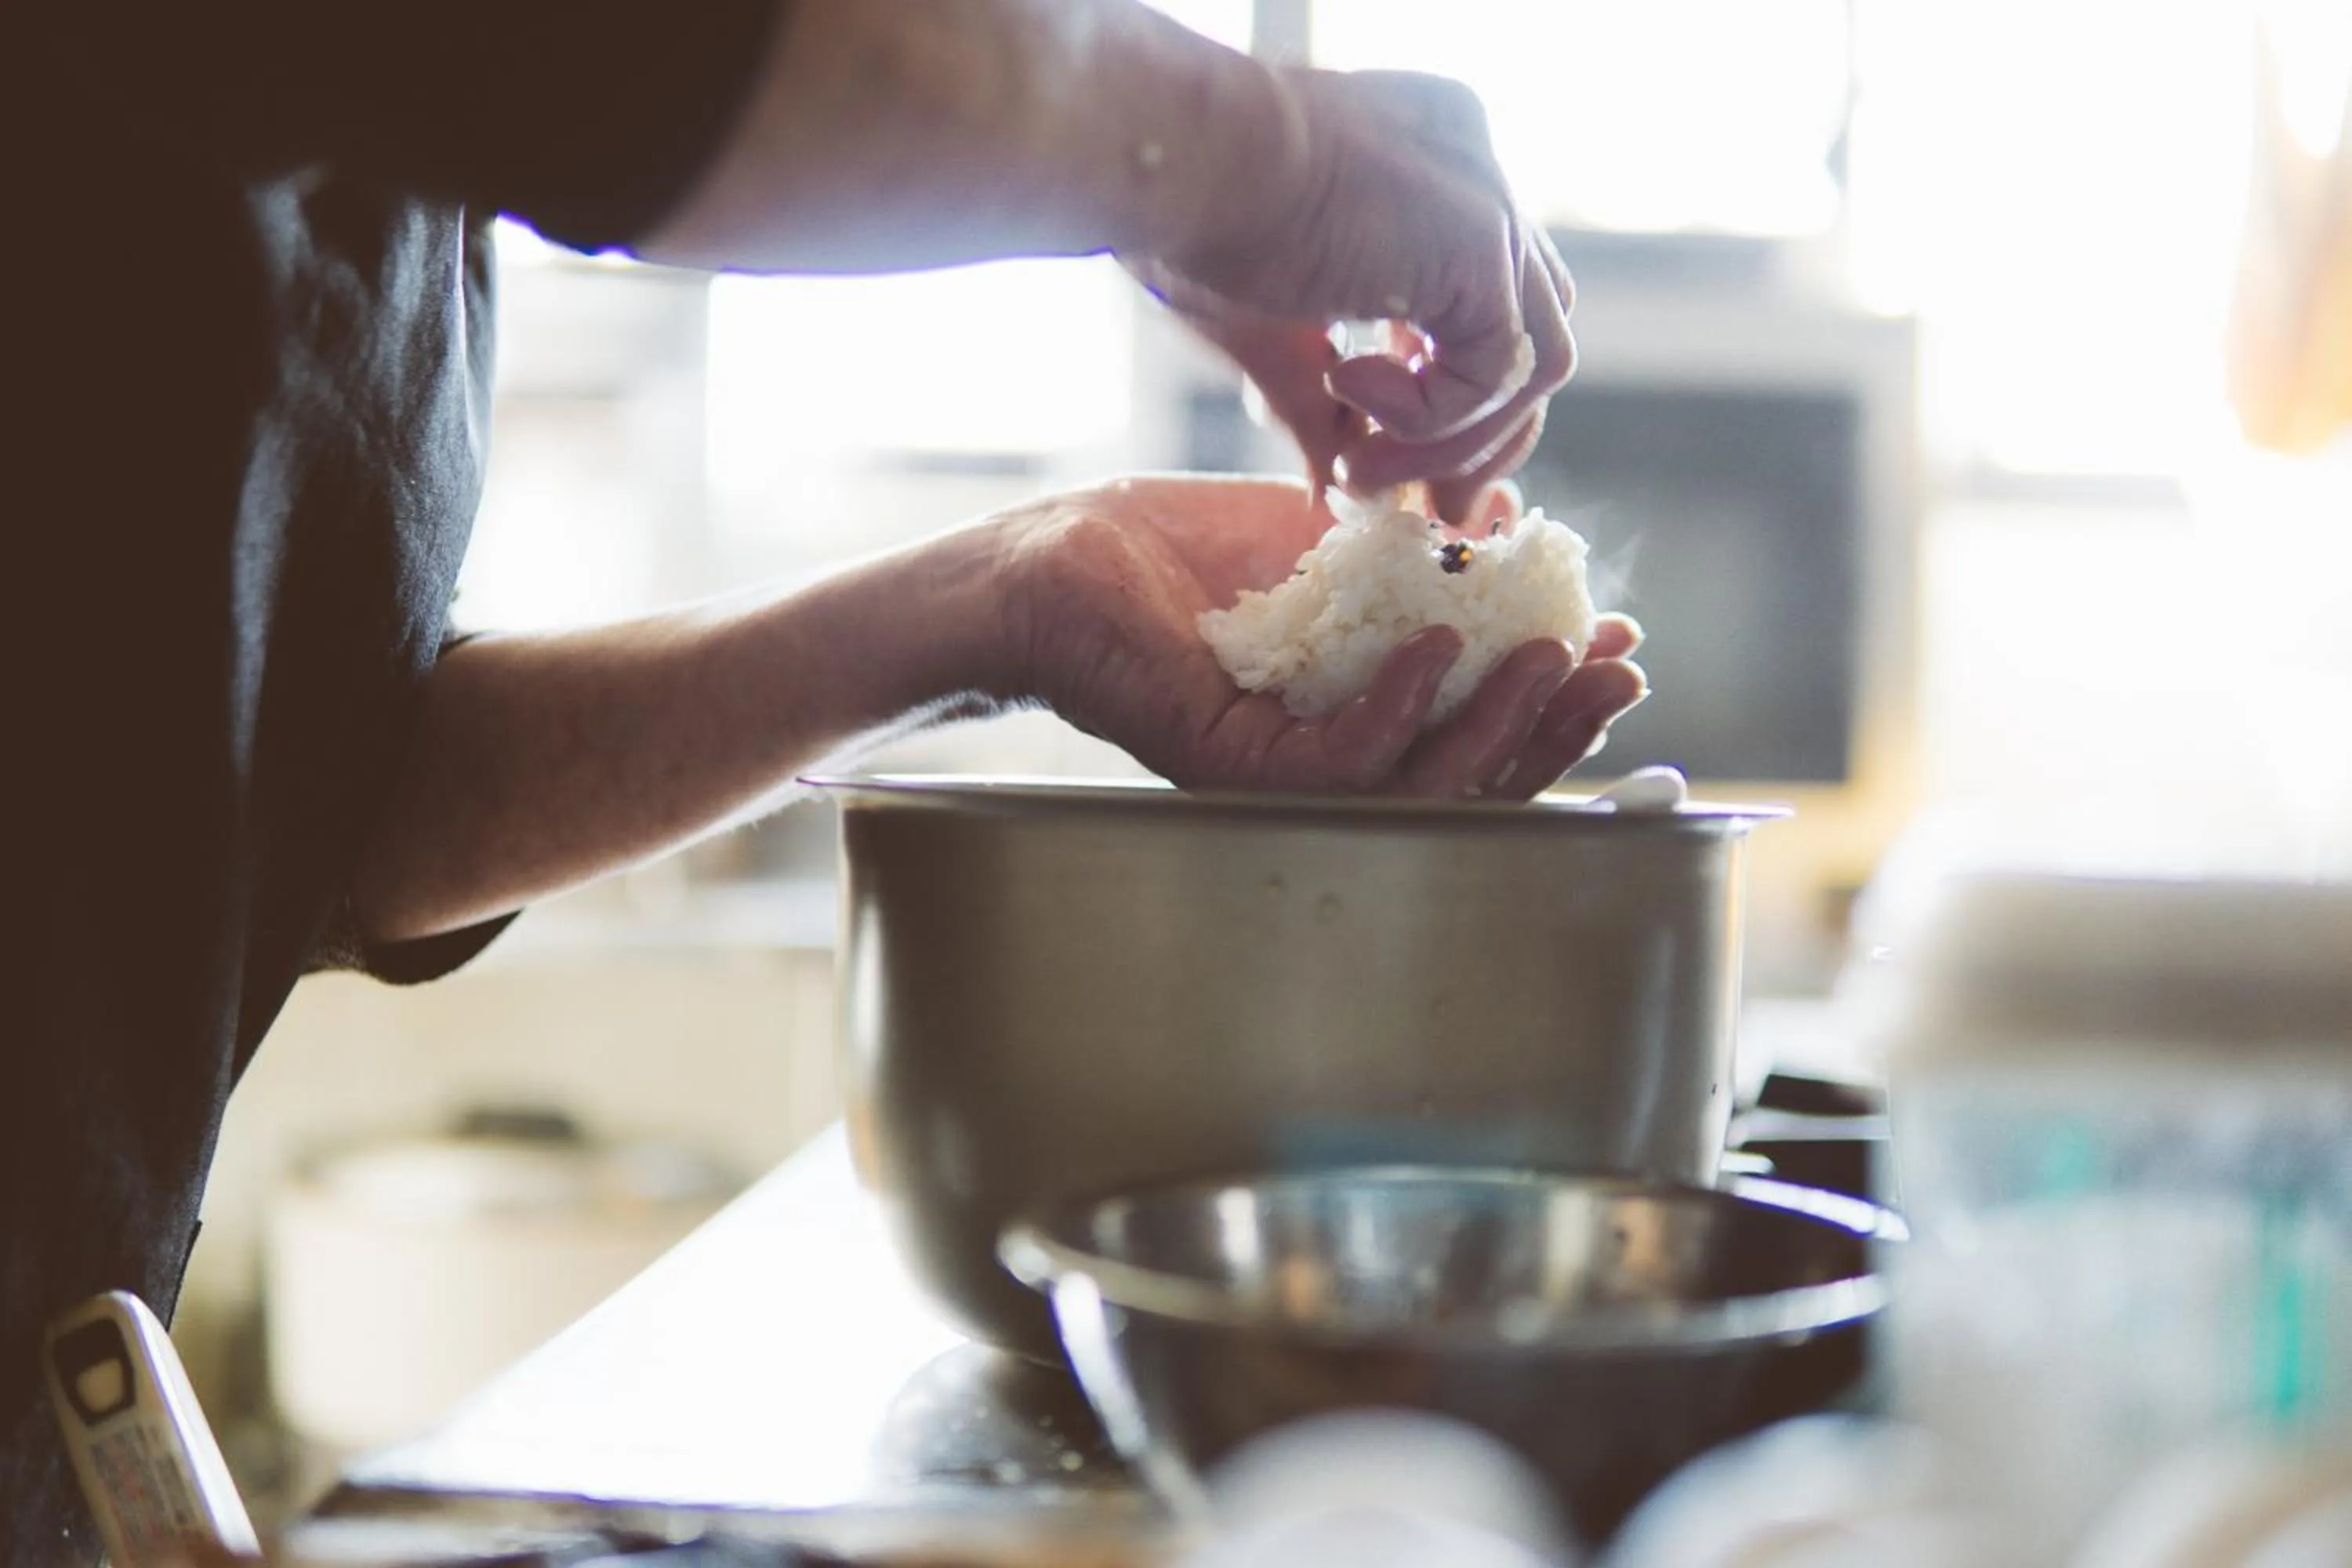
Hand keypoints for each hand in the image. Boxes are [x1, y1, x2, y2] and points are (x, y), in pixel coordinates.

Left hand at [998, 475, 1644, 798]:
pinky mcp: (1232, 766)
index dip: (1552, 692)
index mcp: (1358, 712)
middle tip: (1619, 670)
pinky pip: (1337, 760)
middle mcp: (1327, 759)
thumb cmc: (1178, 552)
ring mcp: (1281, 774)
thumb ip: (1410, 557)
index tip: (1618, 637)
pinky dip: (1395, 709)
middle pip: (1469, 771)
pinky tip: (1430, 649)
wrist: (1061, 560)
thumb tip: (1505, 531)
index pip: (1475, 724)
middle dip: (1554, 723)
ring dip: (1496, 722)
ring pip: (1418, 781)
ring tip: (1548, 657)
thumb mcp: (1321, 543)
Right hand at [1128, 69, 1574, 522]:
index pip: (1485, 301)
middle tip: (1429, 508)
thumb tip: (1327, 485)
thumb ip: (1313, 402)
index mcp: (1427, 181)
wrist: (1172, 156)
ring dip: (1453, 444)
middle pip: (1530, 330)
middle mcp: (1474, 175)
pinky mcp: (1483, 234)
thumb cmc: (1187, 222)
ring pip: (1532, 361)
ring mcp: (1487, 198)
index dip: (1456, 397)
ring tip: (1358, 468)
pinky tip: (1347, 390)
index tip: (1401, 465)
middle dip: (1483, 439)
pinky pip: (1499, 367)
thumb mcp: (1266, 330)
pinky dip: (1433, 417)